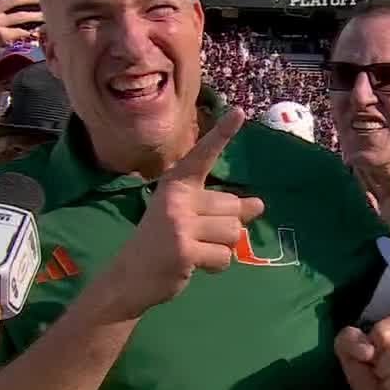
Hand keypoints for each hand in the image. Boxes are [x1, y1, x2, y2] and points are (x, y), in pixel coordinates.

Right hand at [101, 109, 264, 319]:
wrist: (130, 277)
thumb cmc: (163, 242)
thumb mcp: (190, 217)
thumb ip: (223, 209)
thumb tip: (259, 205)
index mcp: (176, 185)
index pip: (202, 156)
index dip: (222, 134)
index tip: (239, 112)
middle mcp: (177, 198)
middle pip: (233, 207)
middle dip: (227, 227)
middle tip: (197, 237)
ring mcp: (179, 224)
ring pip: (233, 232)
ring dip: (223, 248)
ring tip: (197, 250)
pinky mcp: (184, 250)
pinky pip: (224, 256)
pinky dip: (216, 266)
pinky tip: (194, 264)